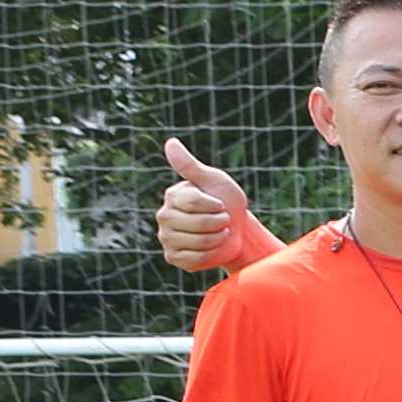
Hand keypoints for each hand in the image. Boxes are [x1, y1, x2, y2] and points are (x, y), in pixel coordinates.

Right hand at [152, 138, 248, 273]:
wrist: (237, 229)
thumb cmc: (225, 201)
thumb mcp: (213, 180)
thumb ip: (190, 165)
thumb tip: (170, 142)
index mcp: (173, 196)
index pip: (196, 202)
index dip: (216, 205)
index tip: (220, 204)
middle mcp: (164, 216)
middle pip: (199, 223)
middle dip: (220, 222)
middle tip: (221, 219)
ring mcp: (166, 238)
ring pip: (200, 242)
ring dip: (219, 238)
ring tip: (218, 232)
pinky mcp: (173, 258)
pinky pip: (197, 259)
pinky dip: (212, 254)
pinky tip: (211, 247)